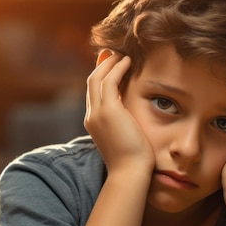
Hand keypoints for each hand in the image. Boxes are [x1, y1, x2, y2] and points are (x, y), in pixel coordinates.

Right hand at [84, 51, 154, 173]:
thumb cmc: (133, 160)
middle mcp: (91, 116)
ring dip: (110, 63)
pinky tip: (129, 62)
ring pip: (97, 78)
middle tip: (114, 53)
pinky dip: (118, 68)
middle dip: (102, 65)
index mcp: (94, 123)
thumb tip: (131, 114)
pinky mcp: (108, 111)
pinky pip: (109, 81)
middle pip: (92, 82)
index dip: (102, 77)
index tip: (113, 65)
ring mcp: (97, 113)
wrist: (130, 173)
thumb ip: (124, 123)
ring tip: (123, 54)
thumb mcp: (125, 137)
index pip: (94, 93)